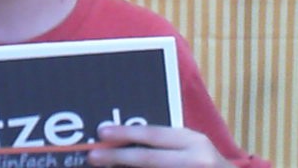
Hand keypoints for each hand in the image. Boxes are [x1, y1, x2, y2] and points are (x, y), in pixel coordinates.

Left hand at [87, 125, 230, 167]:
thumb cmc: (204, 163)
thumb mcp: (190, 147)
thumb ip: (164, 144)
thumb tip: (121, 142)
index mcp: (194, 141)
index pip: (155, 135)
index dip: (126, 134)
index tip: (102, 133)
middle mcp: (195, 160)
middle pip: (148, 159)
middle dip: (117, 157)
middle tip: (93, 156)